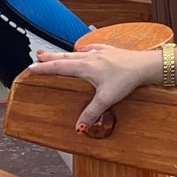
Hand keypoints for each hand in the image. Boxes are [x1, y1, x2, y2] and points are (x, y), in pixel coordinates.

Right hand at [32, 44, 160, 131]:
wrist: (145, 65)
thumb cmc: (127, 78)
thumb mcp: (107, 99)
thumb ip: (91, 112)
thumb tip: (79, 126)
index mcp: (86, 67)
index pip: (60, 67)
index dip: (44, 68)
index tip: (32, 67)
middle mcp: (91, 58)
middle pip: (65, 57)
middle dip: (50, 58)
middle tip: (37, 56)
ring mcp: (101, 53)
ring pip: (77, 53)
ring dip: (64, 54)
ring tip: (54, 53)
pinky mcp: (110, 52)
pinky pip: (93, 49)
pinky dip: (85, 50)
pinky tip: (84, 49)